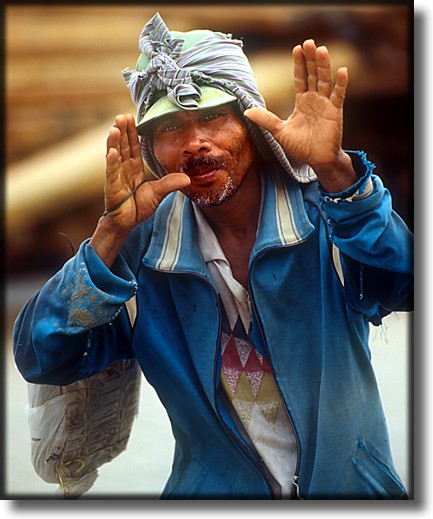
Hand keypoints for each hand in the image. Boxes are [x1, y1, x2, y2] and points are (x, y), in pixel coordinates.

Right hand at [89, 114, 189, 267]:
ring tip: (115, 127)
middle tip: (122, 116)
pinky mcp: (112, 186)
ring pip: (115, 154)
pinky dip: (112, 162)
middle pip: (123, 145)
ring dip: (114, 141)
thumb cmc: (139, 207)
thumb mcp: (158, 193)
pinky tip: (111, 151)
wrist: (127, 223)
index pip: (134, 146)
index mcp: (134, 168)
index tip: (132, 118)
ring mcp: (116, 176)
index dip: (133, 133)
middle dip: (122, 130)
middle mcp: (124, 168)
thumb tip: (188, 178)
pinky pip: (112, 172)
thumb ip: (170, 183)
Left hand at [245, 40, 356, 190]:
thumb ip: (266, 119)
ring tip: (321, 50)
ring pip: (325, 80)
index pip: (300, 78)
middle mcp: (314, 99)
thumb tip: (247, 111)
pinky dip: (341, 83)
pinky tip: (341, 71)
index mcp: (302, 101)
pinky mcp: (335, 111)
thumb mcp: (279, 131)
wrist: (317, 159)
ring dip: (324, 65)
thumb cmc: (300, 146)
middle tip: (309, 42)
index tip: (296, 48)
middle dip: (311, 59)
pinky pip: (338, 95)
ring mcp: (326, 104)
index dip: (299, 64)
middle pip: (313, 74)